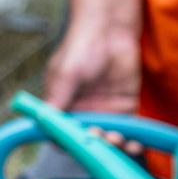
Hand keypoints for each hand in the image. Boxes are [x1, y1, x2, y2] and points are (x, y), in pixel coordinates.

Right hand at [44, 22, 145, 154]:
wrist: (110, 31)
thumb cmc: (80, 47)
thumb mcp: (65, 73)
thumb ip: (57, 98)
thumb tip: (42, 121)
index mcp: (62, 106)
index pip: (59, 132)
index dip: (65, 143)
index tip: (74, 145)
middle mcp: (82, 112)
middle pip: (86, 140)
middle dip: (94, 144)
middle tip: (101, 137)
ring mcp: (105, 112)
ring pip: (108, 139)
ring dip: (113, 147)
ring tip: (118, 140)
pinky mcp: (126, 108)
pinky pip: (129, 131)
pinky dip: (133, 142)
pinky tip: (135, 145)